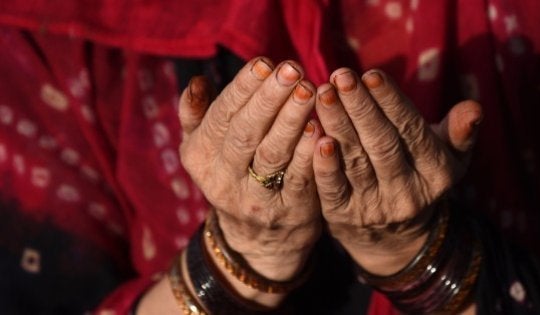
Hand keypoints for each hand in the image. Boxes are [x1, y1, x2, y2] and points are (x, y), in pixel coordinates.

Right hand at [178, 58, 321, 283]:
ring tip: (309, 90)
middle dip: (269, 98)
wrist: (257, 242)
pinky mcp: (289, 213)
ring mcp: (256, 199)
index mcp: (201, 156)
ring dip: (291, 120)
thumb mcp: (205, 152)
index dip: (243, 87)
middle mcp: (223, 179)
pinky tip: (320, 129)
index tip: (265, 62)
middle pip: (246, 132)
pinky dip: (307, 153)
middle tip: (293, 70)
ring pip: (272, 154)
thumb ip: (197, 117)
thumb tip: (196, 82)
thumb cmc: (234, 178)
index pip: (222, 115)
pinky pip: (298, 180)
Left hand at [313, 68, 481, 274]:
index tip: (371, 74)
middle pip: (381, 143)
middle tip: (341, 76)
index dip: (391, 102)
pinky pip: (332, 188)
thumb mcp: (448, 159)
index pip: (411, 131)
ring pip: (355, 160)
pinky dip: (324, 163)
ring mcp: (374, 208)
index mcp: (437, 174)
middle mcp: (407, 194)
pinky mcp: (344, 217)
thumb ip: (459, 132)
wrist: (393, 238)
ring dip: (337, 124)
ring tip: (323, 93)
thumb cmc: (419, 178)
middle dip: (360, 107)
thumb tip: (474, 109)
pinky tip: (315, 135)